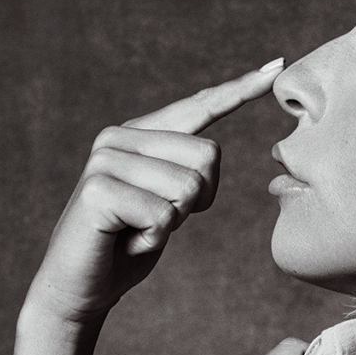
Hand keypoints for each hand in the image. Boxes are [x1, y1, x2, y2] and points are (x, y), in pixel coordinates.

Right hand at [24, 64, 282, 325]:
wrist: (79, 287)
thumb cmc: (126, 246)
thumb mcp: (167, 205)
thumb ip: (186, 175)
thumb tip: (211, 155)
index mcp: (140, 135)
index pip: (198, 107)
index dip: (239, 90)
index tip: (276, 67)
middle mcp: (120, 137)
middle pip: (208, 156)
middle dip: (198, 201)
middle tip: (157, 220)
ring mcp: (106, 159)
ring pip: (189, 188)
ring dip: (172, 223)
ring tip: (136, 229)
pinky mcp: (98, 189)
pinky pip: (164, 216)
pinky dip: (153, 239)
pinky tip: (125, 239)